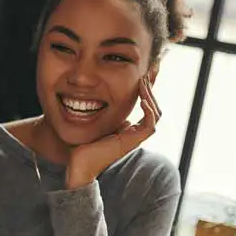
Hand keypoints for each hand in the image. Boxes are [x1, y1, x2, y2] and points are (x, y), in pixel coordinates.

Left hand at [66, 75, 160, 189]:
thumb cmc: (84, 145)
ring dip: (150, 96)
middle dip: (152, 88)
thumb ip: (105, 115)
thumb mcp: (97, 123)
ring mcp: (135, 138)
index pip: (146, 106)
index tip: (144, 74)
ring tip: (143, 82)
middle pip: (154, 108)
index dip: (147, 90)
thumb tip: (105, 100)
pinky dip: (149, 111)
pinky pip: (150, 125)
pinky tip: (142, 99)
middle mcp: (135, 133)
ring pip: (155, 114)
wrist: (79, 164)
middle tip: (149, 71)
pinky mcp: (132, 142)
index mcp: (129, 129)